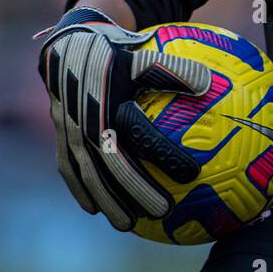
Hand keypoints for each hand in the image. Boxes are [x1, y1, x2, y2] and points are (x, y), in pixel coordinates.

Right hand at [35, 6, 213, 230]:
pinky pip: (69, 171)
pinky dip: (80, 191)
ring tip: (127, 224)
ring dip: (108, 201)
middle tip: (163, 212)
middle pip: (115, 166)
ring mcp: (71, 134)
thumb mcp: (144, 55)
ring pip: (90, 175)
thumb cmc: (115, 52)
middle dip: (138, 191)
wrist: (66, 47)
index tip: (193, 175)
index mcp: (112, 104)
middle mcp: (89, 123)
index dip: (167, 156)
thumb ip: (175, 70)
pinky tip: (93, 210)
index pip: (143, 137)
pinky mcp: (61, 140)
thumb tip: (211, 83)